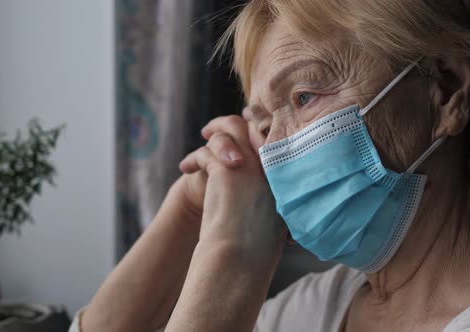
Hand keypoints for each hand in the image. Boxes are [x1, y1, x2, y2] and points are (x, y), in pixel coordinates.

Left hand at [180, 115, 286, 260]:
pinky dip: (195, 157)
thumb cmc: (255, 239)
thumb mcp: (268, 206)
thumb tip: (252, 170)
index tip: (240, 125)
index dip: (253, 128)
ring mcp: (251, 164)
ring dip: (212, 133)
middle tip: (211, 129)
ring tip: (200, 137)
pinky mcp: (227, 169)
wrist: (241, 254)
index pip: (269, 136)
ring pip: (229, 132)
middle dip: (229, 123)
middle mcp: (271, 164)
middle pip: (250, 126)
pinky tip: (186, 167)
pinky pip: (208, 152)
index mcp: (284, 172)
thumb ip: (264, 184)